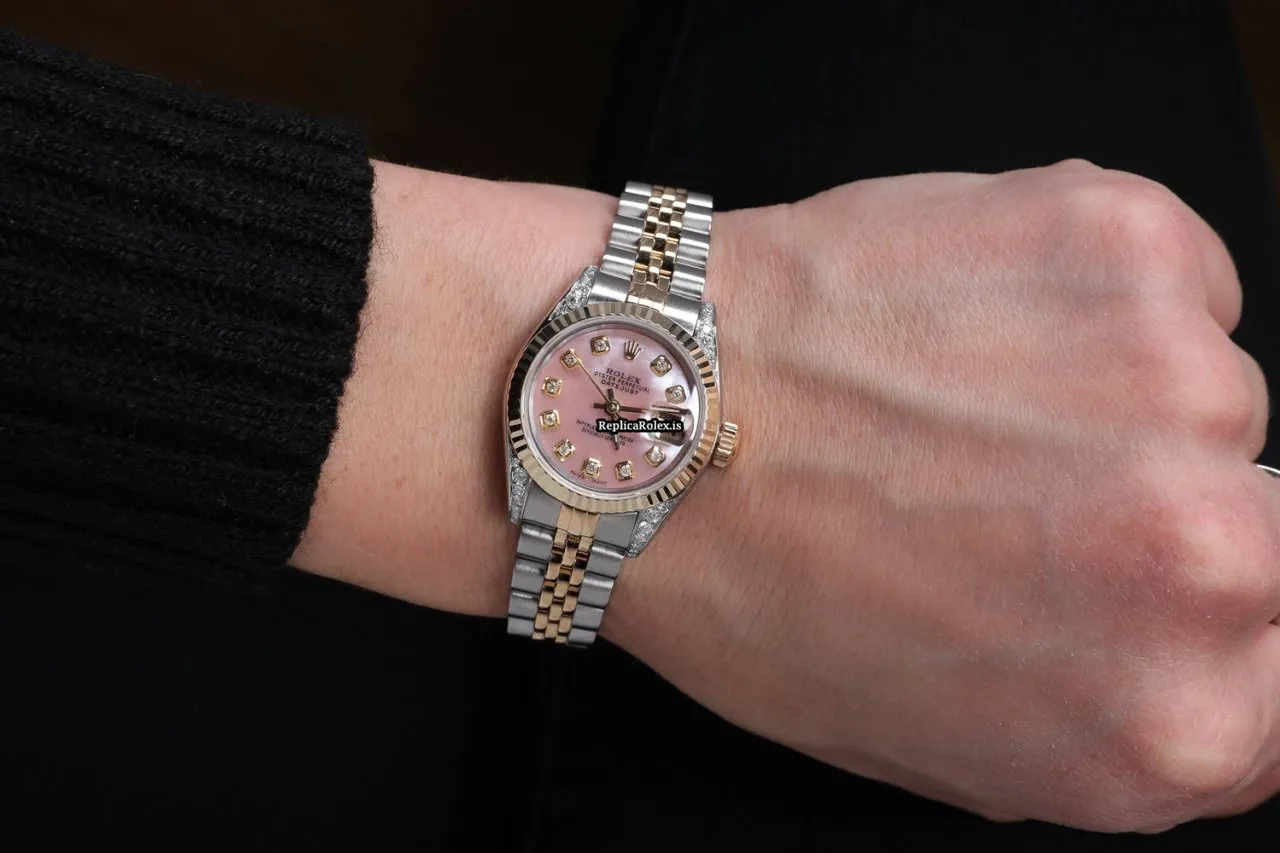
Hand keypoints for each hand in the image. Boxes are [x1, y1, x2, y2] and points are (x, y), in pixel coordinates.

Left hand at [602, 160, 1279, 831]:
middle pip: (1275, 531)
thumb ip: (1109, 723)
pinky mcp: (1126, 246)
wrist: (647, 422)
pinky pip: (1173, 279)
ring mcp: (1175, 390)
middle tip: (1024, 487)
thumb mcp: (941, 743)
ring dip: (1112, 396)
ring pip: (1212, 394)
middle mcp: (1204, 565)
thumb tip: (1206, 675)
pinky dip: (1089, 294)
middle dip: (1163, 512)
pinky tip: (965, 325)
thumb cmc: (758, 593)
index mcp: (1164, 725)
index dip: (1219, 629)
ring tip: (958, 400)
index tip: (1141, 584)